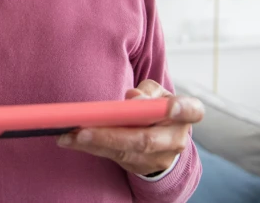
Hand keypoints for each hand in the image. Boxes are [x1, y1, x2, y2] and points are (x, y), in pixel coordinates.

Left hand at [56, 80, 203, 175]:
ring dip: (93, 144)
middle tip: (82, 130)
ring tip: (67, 135)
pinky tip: (70, 140)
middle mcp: (176, 139)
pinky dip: (91, 148)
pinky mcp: (140, 167)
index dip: (181, 109)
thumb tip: (132, 98)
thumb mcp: (157, 93)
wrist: (161, 136)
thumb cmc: (157, 107)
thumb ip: (147, 92)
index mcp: (186, 114)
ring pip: (125, 153)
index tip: (169, 106)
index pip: (192, 111)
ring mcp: (159, 158)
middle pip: (145, 139)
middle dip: (111, 135)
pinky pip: (114, 159)